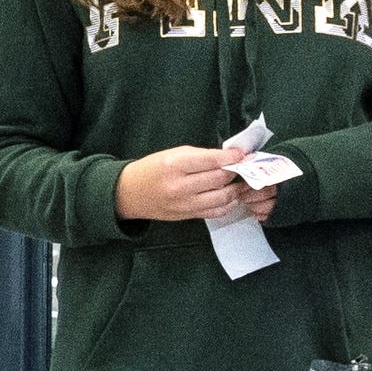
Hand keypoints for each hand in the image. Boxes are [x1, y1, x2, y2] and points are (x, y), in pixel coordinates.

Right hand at [113, 145, 273, 223]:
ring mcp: (185, 205)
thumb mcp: (172, 154)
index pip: (211, 161)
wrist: (130, 194)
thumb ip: (200, 156)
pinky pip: (216, 211)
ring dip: (235, 189)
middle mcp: (180, 187)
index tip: (241, 154)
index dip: (231, 157)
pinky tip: (230, 196)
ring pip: (222, 198)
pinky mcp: (188, 216)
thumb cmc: (152, 169)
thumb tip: (229, 156)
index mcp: (175, 165)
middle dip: (234, 172)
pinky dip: (228, 203)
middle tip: (240, 166)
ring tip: (239, 181)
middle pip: (220, 179)